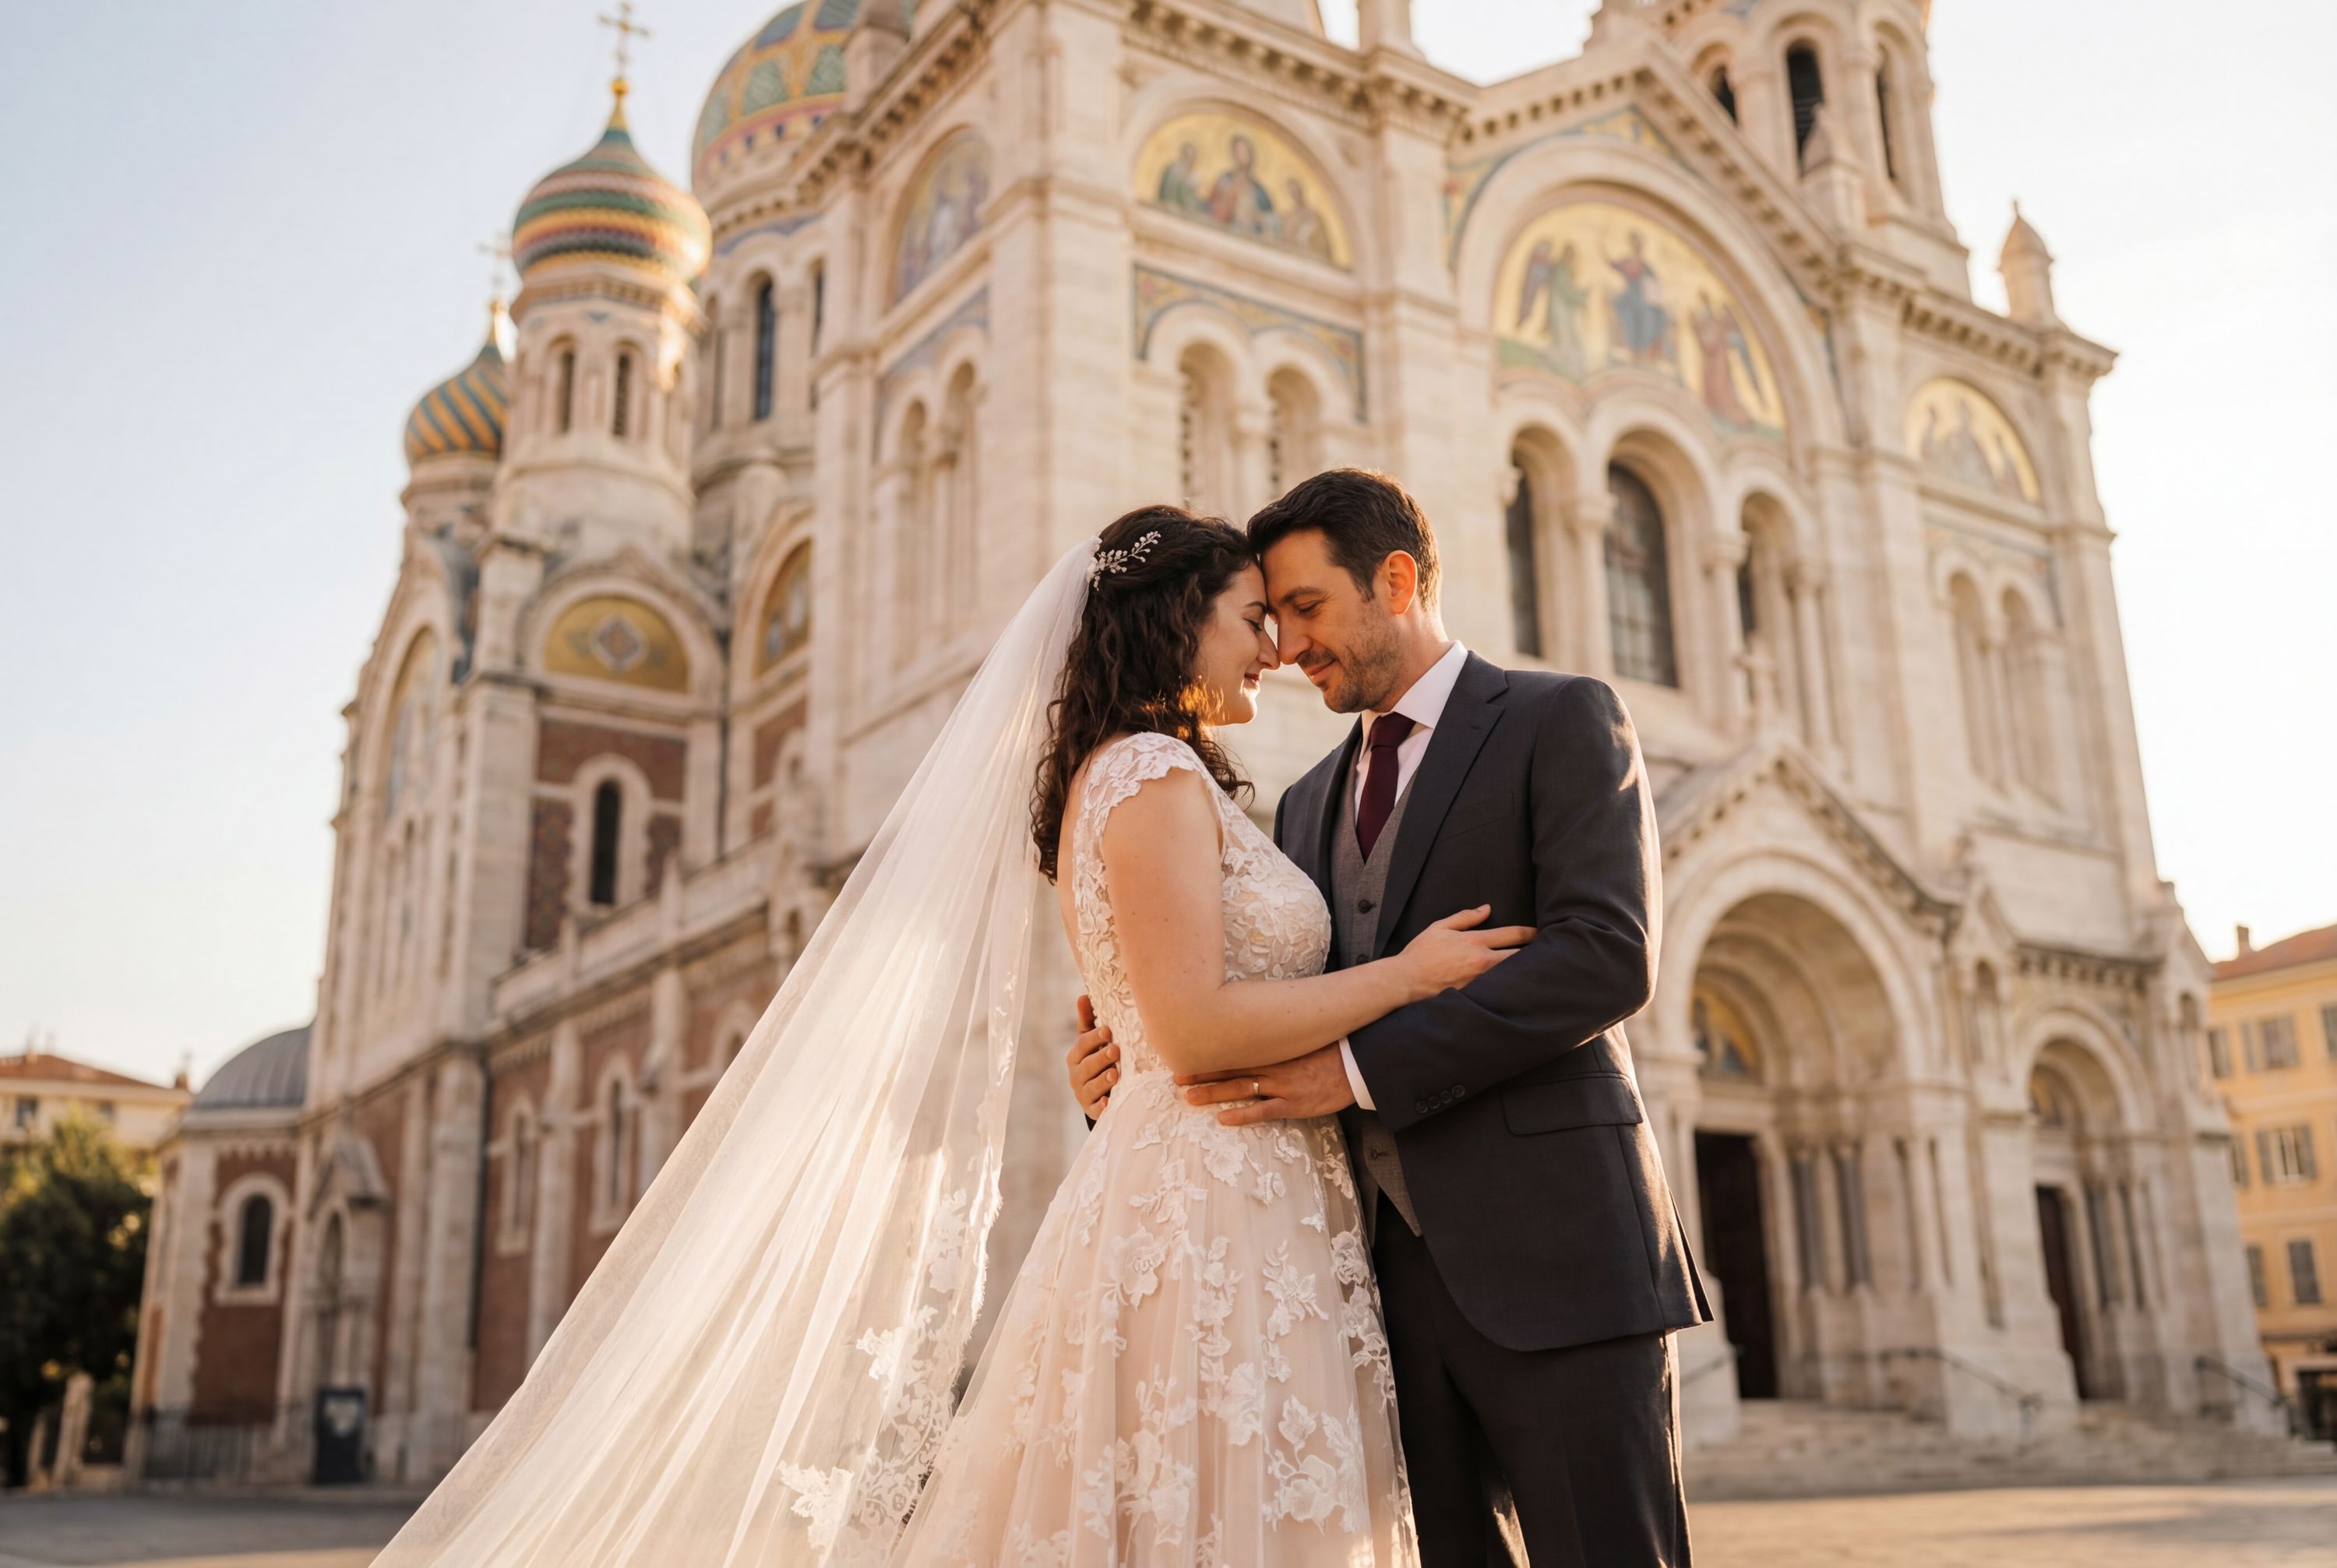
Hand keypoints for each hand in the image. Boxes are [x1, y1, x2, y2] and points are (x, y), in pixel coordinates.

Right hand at [1067, 994, 1118, 1119]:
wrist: (1099, 1091)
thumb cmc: (1097, 1057)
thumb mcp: (1092, 1039)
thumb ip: (1088, 1019)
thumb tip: (1084, 995)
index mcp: (1076, 1056)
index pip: (1082, 1045)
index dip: (1093, 1038)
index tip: (1108, 1030)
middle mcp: (1077, 1075)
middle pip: (1086, 1066)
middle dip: (1100, 1058)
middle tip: (1115, 1050)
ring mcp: (1084, 1093)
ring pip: (1091, 1088)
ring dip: (1102, 1081)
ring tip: (1115, 1074)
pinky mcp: (1093, 1110)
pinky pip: (1096, 1109)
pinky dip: (1102, 1106)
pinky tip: (1109, 1102)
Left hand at [1177, 1043, 1353, 1126]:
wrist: (1358, 1063)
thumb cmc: (1331, 1049)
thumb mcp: (1303, 1037)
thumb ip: (1280, 1038)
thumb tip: (1258, 1031)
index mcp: (1274, 1047)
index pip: (1235, 1048)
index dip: (1211, 1052)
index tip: (1189, 1052)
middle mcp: (1273, 1064)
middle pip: (1230, 1068)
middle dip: (1202, 1073)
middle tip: (1176, 1077)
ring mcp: (1283, 1085)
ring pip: (1241, 1088)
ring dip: (1213, 1093)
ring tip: (1189, 1098)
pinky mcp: (1294, 1104)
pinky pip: (1263, 1111)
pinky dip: (1242, 1115)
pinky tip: (1223, 1119)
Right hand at [1396, 905, 1535, 1000]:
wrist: (1407, 981)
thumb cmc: (1421, 953)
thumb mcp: (1440, 927)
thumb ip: (1465, 917)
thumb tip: (1486, 909)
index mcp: (1475, 942)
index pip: (1512, 935)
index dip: (1530, 933)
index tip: (1538, 933)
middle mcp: (1482, 962)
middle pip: (1519, 958)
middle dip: (1534, 954)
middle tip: (1544, 952)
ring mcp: (1481, 981)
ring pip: (1511, 975)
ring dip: (1522, 971)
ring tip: (1533, 969)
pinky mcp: (1476, 996)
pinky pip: (1498, 990)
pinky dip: (1506, 986)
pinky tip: (1513, 986)